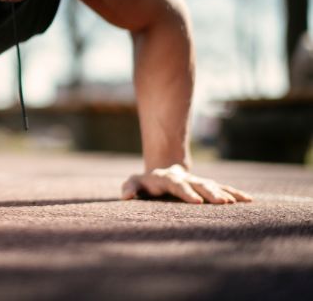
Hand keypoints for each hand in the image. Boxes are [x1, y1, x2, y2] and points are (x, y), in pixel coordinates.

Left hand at [121, 164, 252, 203]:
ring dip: (226, 193)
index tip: (197, 202)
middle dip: (211, 192)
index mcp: (167, 179)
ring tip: (238, 202)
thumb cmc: (146, 184)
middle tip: (222, 202)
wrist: (163, 172)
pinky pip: (224, 188)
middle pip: (199, 184)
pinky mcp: (207, 186)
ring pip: (214, 185)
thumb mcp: (135, 183)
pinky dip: (235, 194)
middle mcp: (185, 178)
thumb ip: (130, 187)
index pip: (177, 185)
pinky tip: (249, 200)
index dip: (187, 193)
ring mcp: (198, 181)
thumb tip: (125, 196)